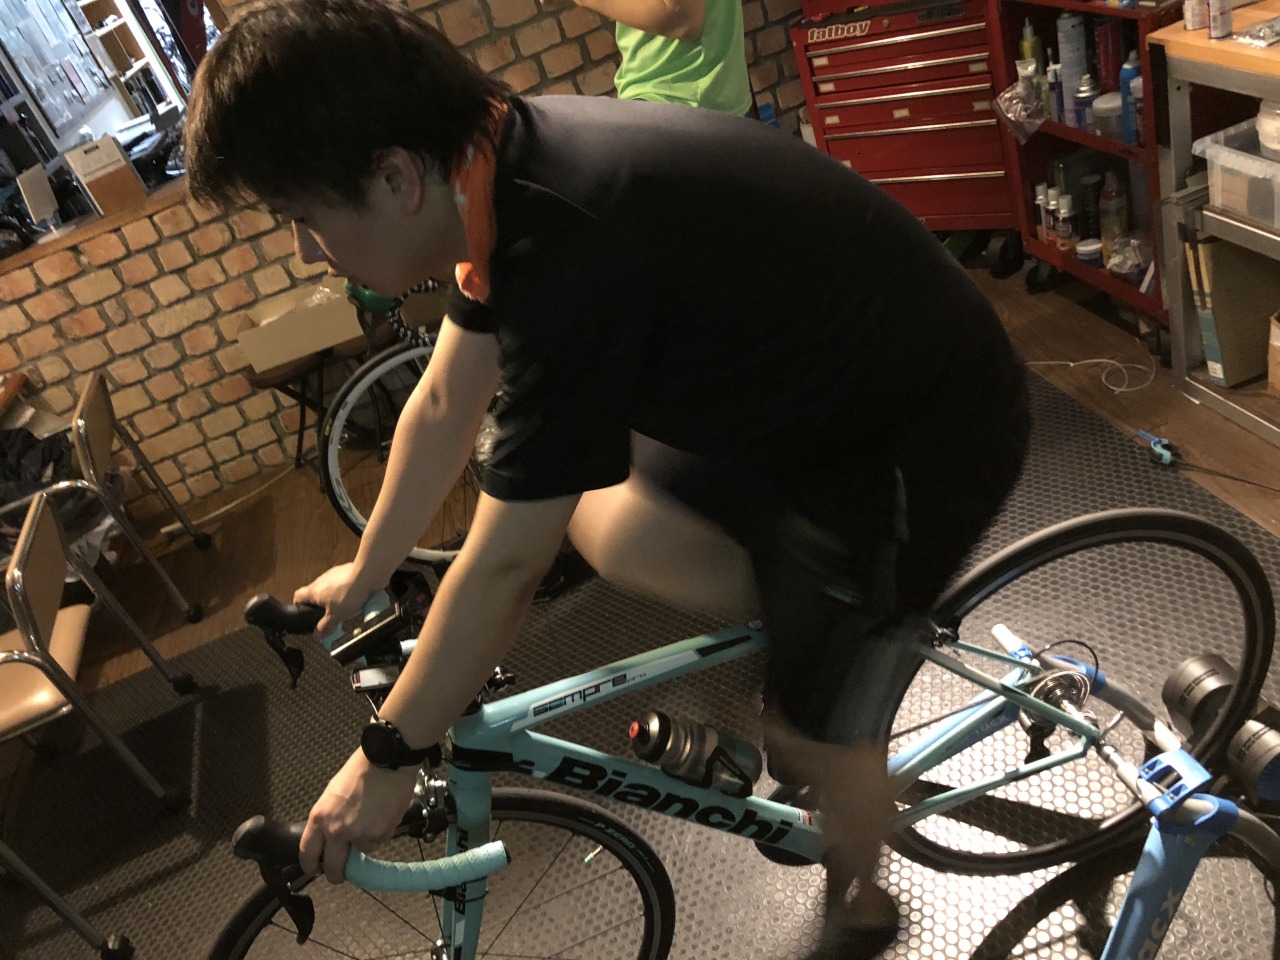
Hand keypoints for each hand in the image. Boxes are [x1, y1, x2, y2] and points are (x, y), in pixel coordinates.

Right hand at [294, 562, 372, 633]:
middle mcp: (321, 580)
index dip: (299, 605)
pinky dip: (348, 590)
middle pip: (315, 593)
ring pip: (330, 587)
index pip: (298, 596)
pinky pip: (344, 582)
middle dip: (322, 605)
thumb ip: (326, 626)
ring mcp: (334, 573)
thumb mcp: (336, 617)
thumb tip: (317, 634)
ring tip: (347, 608)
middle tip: (329, 616)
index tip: (303, 612)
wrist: (368, 575)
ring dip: (336, 597)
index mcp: (314, 591)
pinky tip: (357, 598)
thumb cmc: (349, 594)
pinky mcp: (347, 570)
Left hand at [299, 747, 419, 883]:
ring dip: (365, 842)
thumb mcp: (333, 794)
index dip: (311, 867)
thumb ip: (329, 819)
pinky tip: (383, 814)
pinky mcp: (381, 834)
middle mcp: (337, 831)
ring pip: (361, 851)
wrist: (387, 760)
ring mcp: (360, 835)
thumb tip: (332, 839)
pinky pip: (379, 841)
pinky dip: (381, 832)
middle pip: (333, 867)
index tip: (316, 870)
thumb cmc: (360, 770)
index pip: (308, 853)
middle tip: (341, 873)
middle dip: (337, 874)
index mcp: (320, 818)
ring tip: (372, 819)